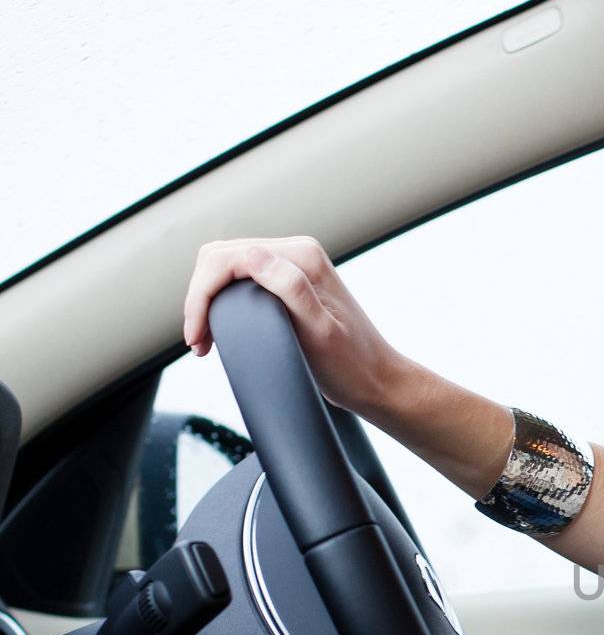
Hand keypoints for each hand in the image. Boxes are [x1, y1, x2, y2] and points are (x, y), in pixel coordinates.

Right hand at [181, 236, 407, 418]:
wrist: (376, 381)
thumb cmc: (353, 364)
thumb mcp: (321, 332)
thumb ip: (291, 289)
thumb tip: (254, 256)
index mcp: (303, 257)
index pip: (228, 257)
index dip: (202, 294)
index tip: (197, 334)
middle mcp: (297, 253)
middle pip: (222, 258)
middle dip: (199, 296)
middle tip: (197, 341)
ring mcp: (292, 266)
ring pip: (227, 268)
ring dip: (207, 299)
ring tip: (202, 339)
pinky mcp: (289, 283)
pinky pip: (242, 281)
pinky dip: (222, 302)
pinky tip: (218, 328)